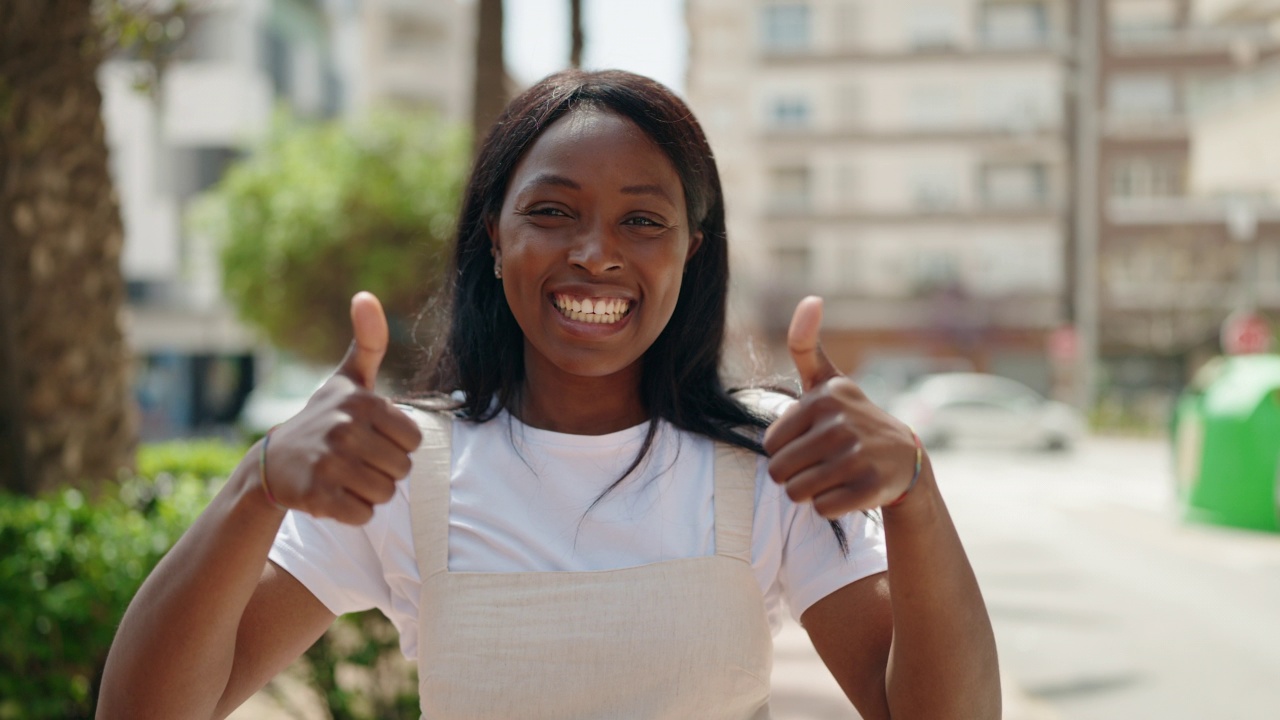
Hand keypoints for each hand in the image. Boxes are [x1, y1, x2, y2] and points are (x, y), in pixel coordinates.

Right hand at [261, 292, 422, 523]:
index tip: (370, 438)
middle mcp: (346, 430)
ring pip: (385, 494)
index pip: (414, 441)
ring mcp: (330, 464)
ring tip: (343, 477)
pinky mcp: (317, 496)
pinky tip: (332, 495)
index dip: (395, 445)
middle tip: (354, 460)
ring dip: (368, 492)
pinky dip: (351, 512)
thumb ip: (367, 342)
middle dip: (383, 470)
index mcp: (363, 403)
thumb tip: (366, 295)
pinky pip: (362, 515)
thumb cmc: (322, 418)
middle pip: (402, 470)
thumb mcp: (346, 380)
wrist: (272, 463)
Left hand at [762, 296, 920, 517]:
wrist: (905, 460)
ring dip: (809, 492)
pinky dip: (830, 507)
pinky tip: (849, 490)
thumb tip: (811, 298)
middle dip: (794, 475)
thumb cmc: (851, 419)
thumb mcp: (829, 382)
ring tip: (833, 476)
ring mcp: (858, 456)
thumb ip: (806, 345)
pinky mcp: (870, 487)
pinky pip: (822, 509)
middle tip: (821, 464)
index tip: (810, 441)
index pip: (769, 445)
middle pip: (780, 471)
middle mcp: (842, 424)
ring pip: (798, 493)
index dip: (784, 450)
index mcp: (824, 399)